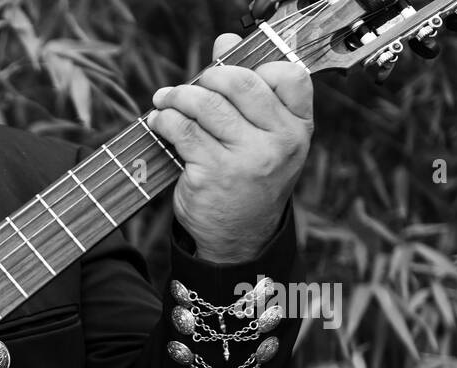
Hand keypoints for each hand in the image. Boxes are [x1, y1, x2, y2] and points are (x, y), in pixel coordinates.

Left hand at [146, 34, 312, 263]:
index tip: (231, 74)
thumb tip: (226, 40)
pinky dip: (165, 120)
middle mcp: (277, 143)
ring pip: (207, 106)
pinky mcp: (212, 174)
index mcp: (298, 129)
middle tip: (190, 84)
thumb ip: (250, 91)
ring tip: (166, 100)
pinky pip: (183, 132)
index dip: (258, 66)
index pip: (290, 76)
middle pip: (240, 84)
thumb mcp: (264, 138)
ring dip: (178, 96)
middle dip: (208, 76)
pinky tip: (159, 120)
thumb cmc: (250, 179)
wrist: (239, 237)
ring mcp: (245, 160)